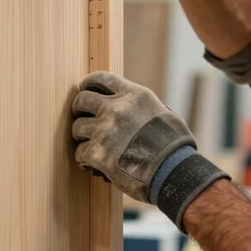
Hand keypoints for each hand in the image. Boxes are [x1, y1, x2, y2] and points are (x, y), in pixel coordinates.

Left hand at [71, 71, 228, 228]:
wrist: (173, 172)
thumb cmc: (173, 147)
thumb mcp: (162, 113)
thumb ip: (140, 106)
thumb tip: (128, 105)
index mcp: (133, 95)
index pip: (101, 78)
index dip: (88, 84)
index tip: (84, 90)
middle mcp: (116, 108)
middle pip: (82, 100)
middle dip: (79, 110)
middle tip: (83, 120)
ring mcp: (104, 130)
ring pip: (77, 128)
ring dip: (83, 138)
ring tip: (95, 148)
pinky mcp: (97, 152)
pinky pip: (80, 152)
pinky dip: (87, 161)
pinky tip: (98, 166)